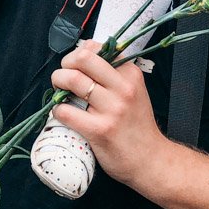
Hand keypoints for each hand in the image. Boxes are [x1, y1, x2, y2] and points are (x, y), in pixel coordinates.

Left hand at [50, 41, 165, 187]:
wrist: (151, 160)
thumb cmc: (137, 125)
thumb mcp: (134, 91)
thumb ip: (112, 75)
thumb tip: (81, 58)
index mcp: (130, 74)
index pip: (96, 48)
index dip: (78, 55)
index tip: (75, 66)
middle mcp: (123, 88)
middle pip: (82, 58)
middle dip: (65, 65)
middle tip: (63, 77)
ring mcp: (111, 109)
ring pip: (71, 80)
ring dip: (58, 84)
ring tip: (60, 93)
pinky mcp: (99, 130)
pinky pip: (65, 111)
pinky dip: (57, 110)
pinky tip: (62, 113)